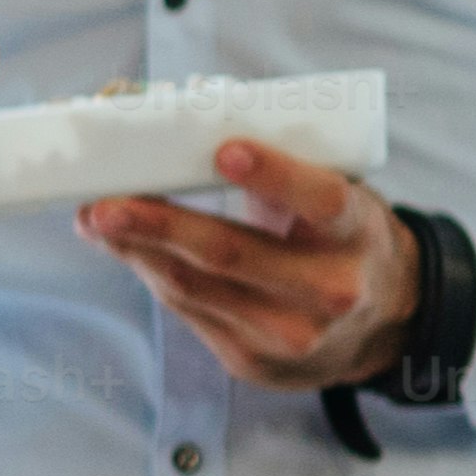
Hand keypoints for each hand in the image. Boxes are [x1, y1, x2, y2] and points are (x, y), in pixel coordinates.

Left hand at [82, 141, 416, 389]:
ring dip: (135, 251)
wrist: (380, 323)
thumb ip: (278, 165)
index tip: (226, 151)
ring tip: (95, 218)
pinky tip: (123, 248)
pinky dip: (150, 273)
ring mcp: (292, 335)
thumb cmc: (339, 237)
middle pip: (233, 254)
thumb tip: (179, 113)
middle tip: (107, 202)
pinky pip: (188, 312)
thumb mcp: (335, 196)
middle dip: (160, 225)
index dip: (275, 176)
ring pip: (195, 288)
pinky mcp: (254, 362)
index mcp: (359, 232)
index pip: (322, 199)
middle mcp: (332, 289)